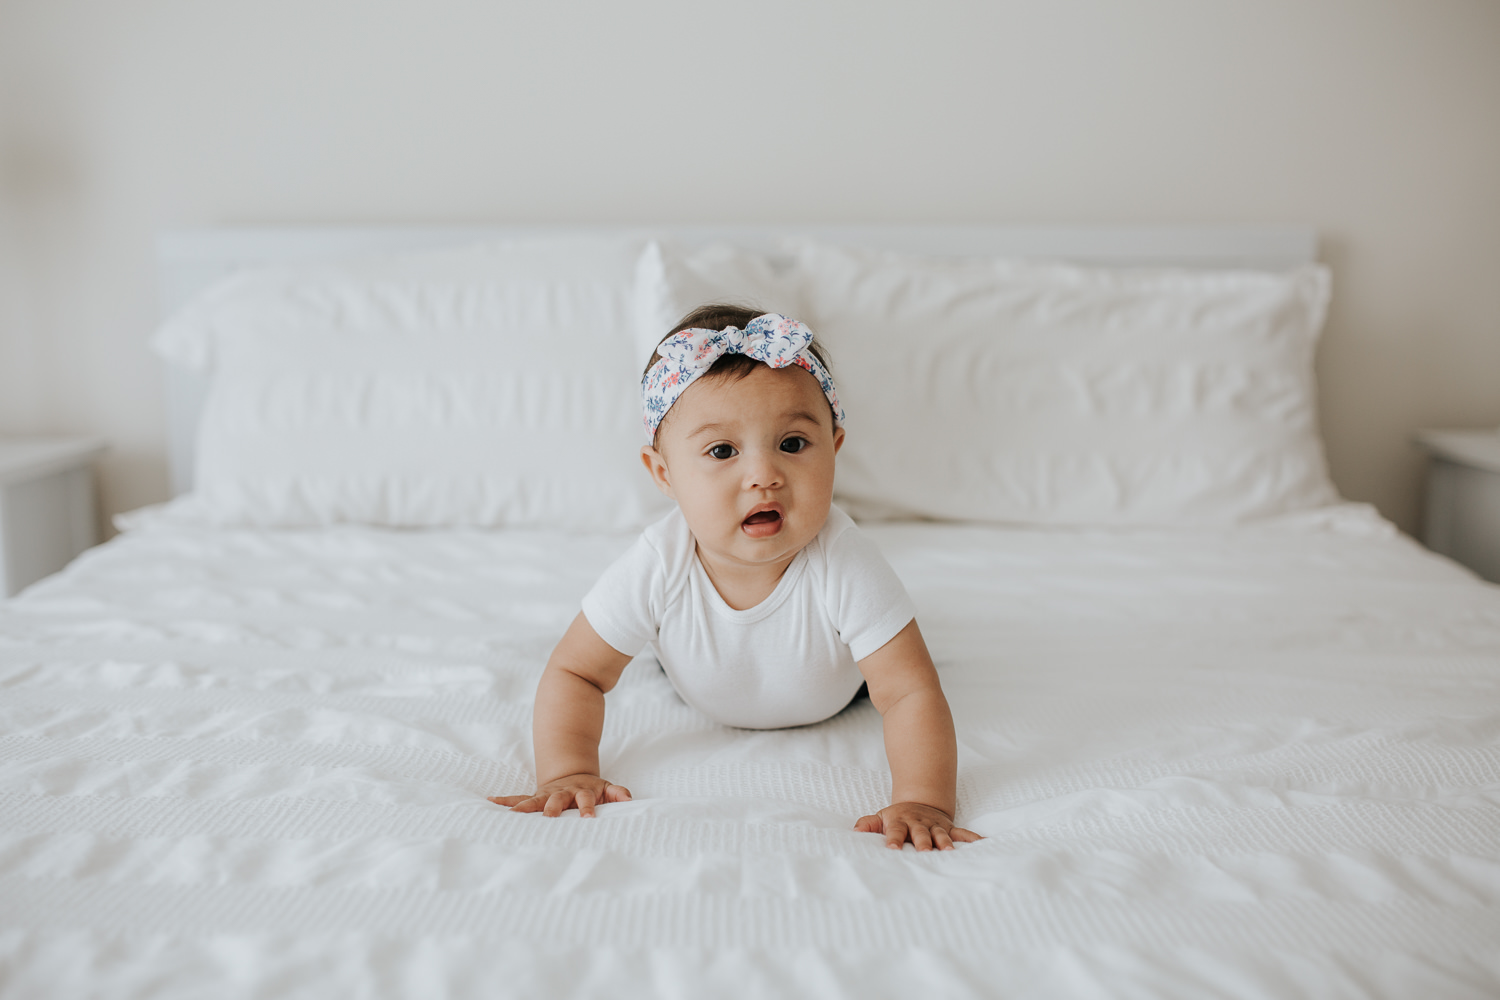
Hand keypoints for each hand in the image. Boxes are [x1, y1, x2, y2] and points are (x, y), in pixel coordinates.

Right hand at [488, 773, 631, 817]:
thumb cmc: (592, 789)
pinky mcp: (535, 797)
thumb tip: (629, 799)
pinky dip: (506, 801)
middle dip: (553, 808)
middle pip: (557, 799)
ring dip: (525, 806)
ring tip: (514, 813)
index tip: (589, 818)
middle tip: (549, 817)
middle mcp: (562, 793)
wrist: (573, 775)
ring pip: (535, 800)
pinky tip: (491, 802)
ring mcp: (547, 794)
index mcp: (581, 792)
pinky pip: (519, 799)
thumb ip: (619, 793)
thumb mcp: (608, 788)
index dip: (587, 808)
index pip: (585, 800)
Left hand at [855, 802, 981, 850]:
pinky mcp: (949, 828)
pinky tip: (984, 845)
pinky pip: (963, 834)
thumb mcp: (880, 818)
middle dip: (922, 842)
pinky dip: (973, 839)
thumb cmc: (897, 818)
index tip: (891, 848)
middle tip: (924, 852)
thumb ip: (868, 824)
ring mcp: (935, 826)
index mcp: (900, 822)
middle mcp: (919, 824)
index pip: (895, 830)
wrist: (919, 804)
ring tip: (949, 853)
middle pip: (920, 833)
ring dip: (945, 843)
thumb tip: (855, 830)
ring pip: (941, 834)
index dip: (893, 838)